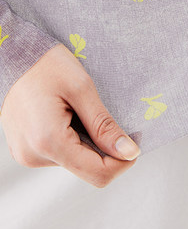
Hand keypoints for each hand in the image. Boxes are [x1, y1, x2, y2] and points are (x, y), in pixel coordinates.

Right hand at [0, 43, 140, 187]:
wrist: (12, 54)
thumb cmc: (46, 64)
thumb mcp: (82, 89)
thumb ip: (105, 125)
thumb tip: (129, 153)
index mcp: (48, 141)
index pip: (98, 173)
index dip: (123, 161)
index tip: (134, 139)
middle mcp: (34, 156)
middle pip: (88, 169)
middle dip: (106, 149)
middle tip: (106, 116)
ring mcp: (27, 154)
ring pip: (75, 161)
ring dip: (87, 141)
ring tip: (78, 110)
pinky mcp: (26, 149)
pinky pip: (61, 154)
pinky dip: (73, 139)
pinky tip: (67, 115)